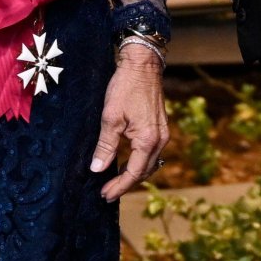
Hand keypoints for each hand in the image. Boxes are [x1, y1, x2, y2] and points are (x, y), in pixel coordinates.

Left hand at [91, 45, 169, 201]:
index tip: (104, 195)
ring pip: (149, 163)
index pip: (133, 173)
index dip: (118, 186)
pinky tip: (127, 163)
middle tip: (107, 193)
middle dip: (126, 184)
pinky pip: (151, 153)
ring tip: (115, 182)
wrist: (142, 65)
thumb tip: (97, 168)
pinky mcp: (160, 127)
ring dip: (133, 175)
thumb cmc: (126, 87)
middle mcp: (160, 140)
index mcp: (148, 140)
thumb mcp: (110, 117)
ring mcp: (162, 133)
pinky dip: (139, 162)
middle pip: (144, 172)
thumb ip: (105, 146)